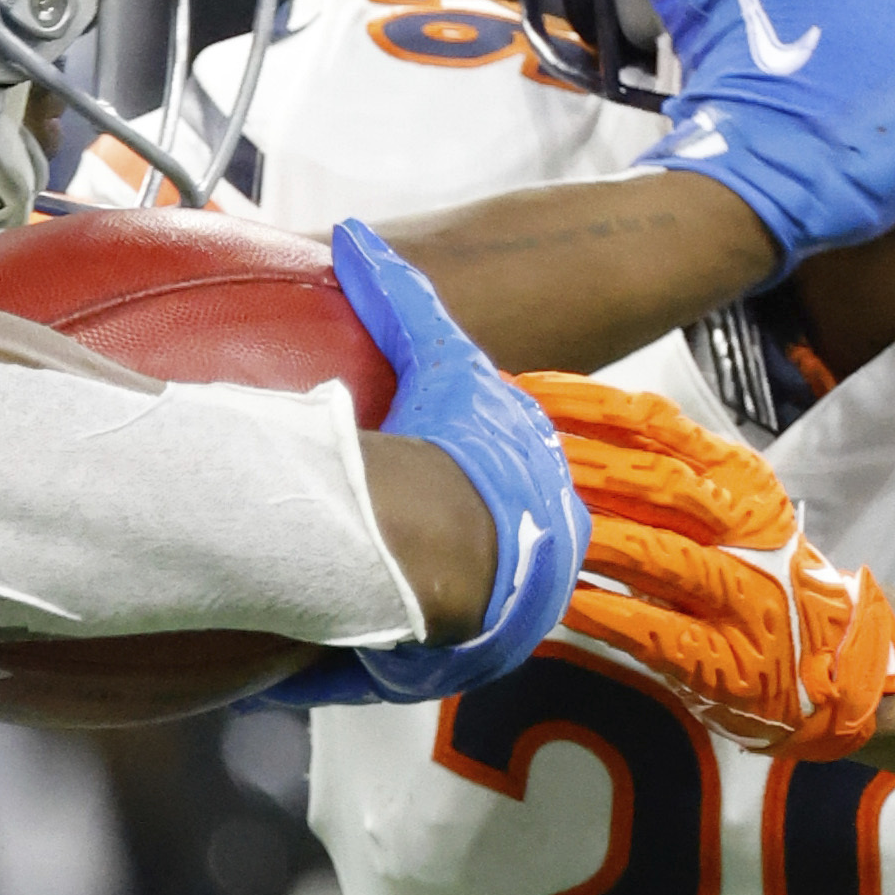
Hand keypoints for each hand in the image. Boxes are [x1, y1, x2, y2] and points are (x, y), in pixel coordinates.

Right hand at [259, 221, 585, 707]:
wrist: (449, 543)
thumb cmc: (452, 449)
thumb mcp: (437, 357)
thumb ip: (403, 296)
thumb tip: (358, 237)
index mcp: (540, 479)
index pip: (506, 473)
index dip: (460, 469)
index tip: (421, 468)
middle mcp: (544, 547)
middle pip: (491, 543)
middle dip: (447, 542)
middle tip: (390, 536)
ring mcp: (518, 610)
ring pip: (466, 605)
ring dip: (425, 601)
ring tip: (369, 593)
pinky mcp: (477, 658)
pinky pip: (428, 654)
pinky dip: (390, 649)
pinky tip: (351, 640)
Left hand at [521, 374, 894, 756]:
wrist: (831, 661)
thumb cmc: (750, 573)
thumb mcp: (724, 506)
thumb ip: (657, 468)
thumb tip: (553, 432)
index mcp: (737, 476)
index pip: (655, 422)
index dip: (582, 404)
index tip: (519, 393)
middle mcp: (744, 526)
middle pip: (654, 483)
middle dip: (577, 464)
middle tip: (507, 456)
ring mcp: (740, 593)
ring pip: (658, 554)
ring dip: (588, 537)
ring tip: (527, 523)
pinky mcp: (725, 658)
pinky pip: (656, 630)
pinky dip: (604, 613)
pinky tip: (557, 603)